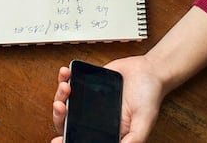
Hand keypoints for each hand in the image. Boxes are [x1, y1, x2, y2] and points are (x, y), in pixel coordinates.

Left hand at [50, 58, 165, 142]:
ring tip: (66, 86)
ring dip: (60, 95)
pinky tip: (67, 72)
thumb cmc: (148, 98)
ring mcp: (88, 100)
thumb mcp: (143, 122)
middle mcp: (94, 118)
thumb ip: (133, 139)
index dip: (68, 139)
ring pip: (66, 102)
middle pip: (68, 122)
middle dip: (59, 115)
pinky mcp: (87, 83)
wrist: (149, 71)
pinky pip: (70, 82)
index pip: (81, 138)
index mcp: (104, 130)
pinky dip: (64, 78)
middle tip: (60, 106)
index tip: (57, 140)